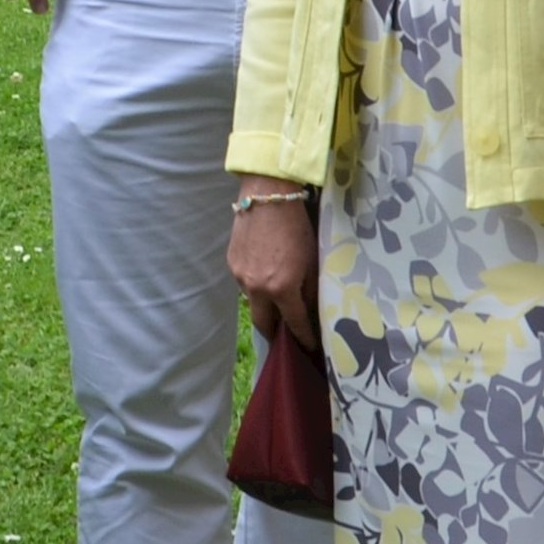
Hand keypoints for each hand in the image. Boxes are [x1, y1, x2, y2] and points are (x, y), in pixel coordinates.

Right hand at [229, 183, 317, 347]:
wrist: (267, 196)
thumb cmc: (296, 226)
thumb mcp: (312, 260)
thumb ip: (309, 290)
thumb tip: (308, 310)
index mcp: (281, 289)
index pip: (294, 324)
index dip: (303, 338)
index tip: (310, 348)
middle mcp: (257, 288)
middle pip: (264, 324)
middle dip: (275, 333)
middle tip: (286, 335)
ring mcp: (240, 276)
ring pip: (253, 302)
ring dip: (265, 305)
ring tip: (277, 298)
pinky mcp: (231, 263)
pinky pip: (244, 283)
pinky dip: (255, 285)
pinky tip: (265, 273)